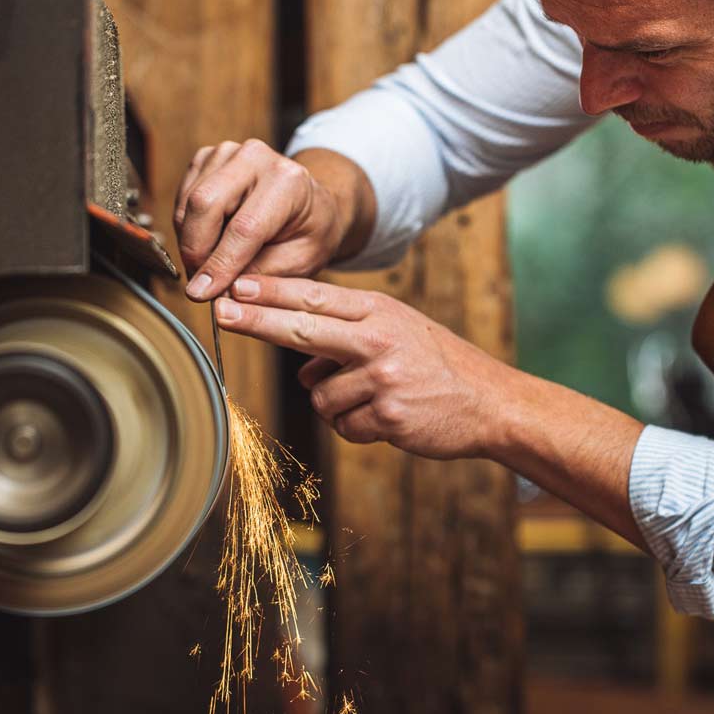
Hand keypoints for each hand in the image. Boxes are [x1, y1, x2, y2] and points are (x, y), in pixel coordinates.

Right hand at [173, 142, 373, 300]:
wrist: (311, 203)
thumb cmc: (310, 231)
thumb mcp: (301, 261)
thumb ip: (260, 275)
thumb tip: (219, 291)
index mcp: (288, 181)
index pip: (243, 227)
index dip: (219, 264)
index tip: (202, 293)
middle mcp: (255, 157)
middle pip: (204, 204)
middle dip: (196, 251)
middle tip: (202, 283)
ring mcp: (227, 153)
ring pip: (188, 203)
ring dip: (191, 242)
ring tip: (211, 264)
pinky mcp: (206, 159)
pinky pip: (182, 199)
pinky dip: (188, 228)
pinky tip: (209, 241)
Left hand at [213, 276, 512, 458]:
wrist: (491, 402)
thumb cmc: (438, 365)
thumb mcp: (399, 331)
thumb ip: (348, 337)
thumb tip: (300, 363)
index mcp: (380, 311)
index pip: (315, 296)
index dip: (271, 291)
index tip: (235, 285)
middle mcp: (379, 338)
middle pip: (302, 328)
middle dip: (257, 320)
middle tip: (222, 312)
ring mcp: (384, 376)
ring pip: (320, 394)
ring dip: (337, 404)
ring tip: (376, 399)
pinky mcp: (389, 415)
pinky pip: (344, 425)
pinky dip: (358, 428)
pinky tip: (389, 419)